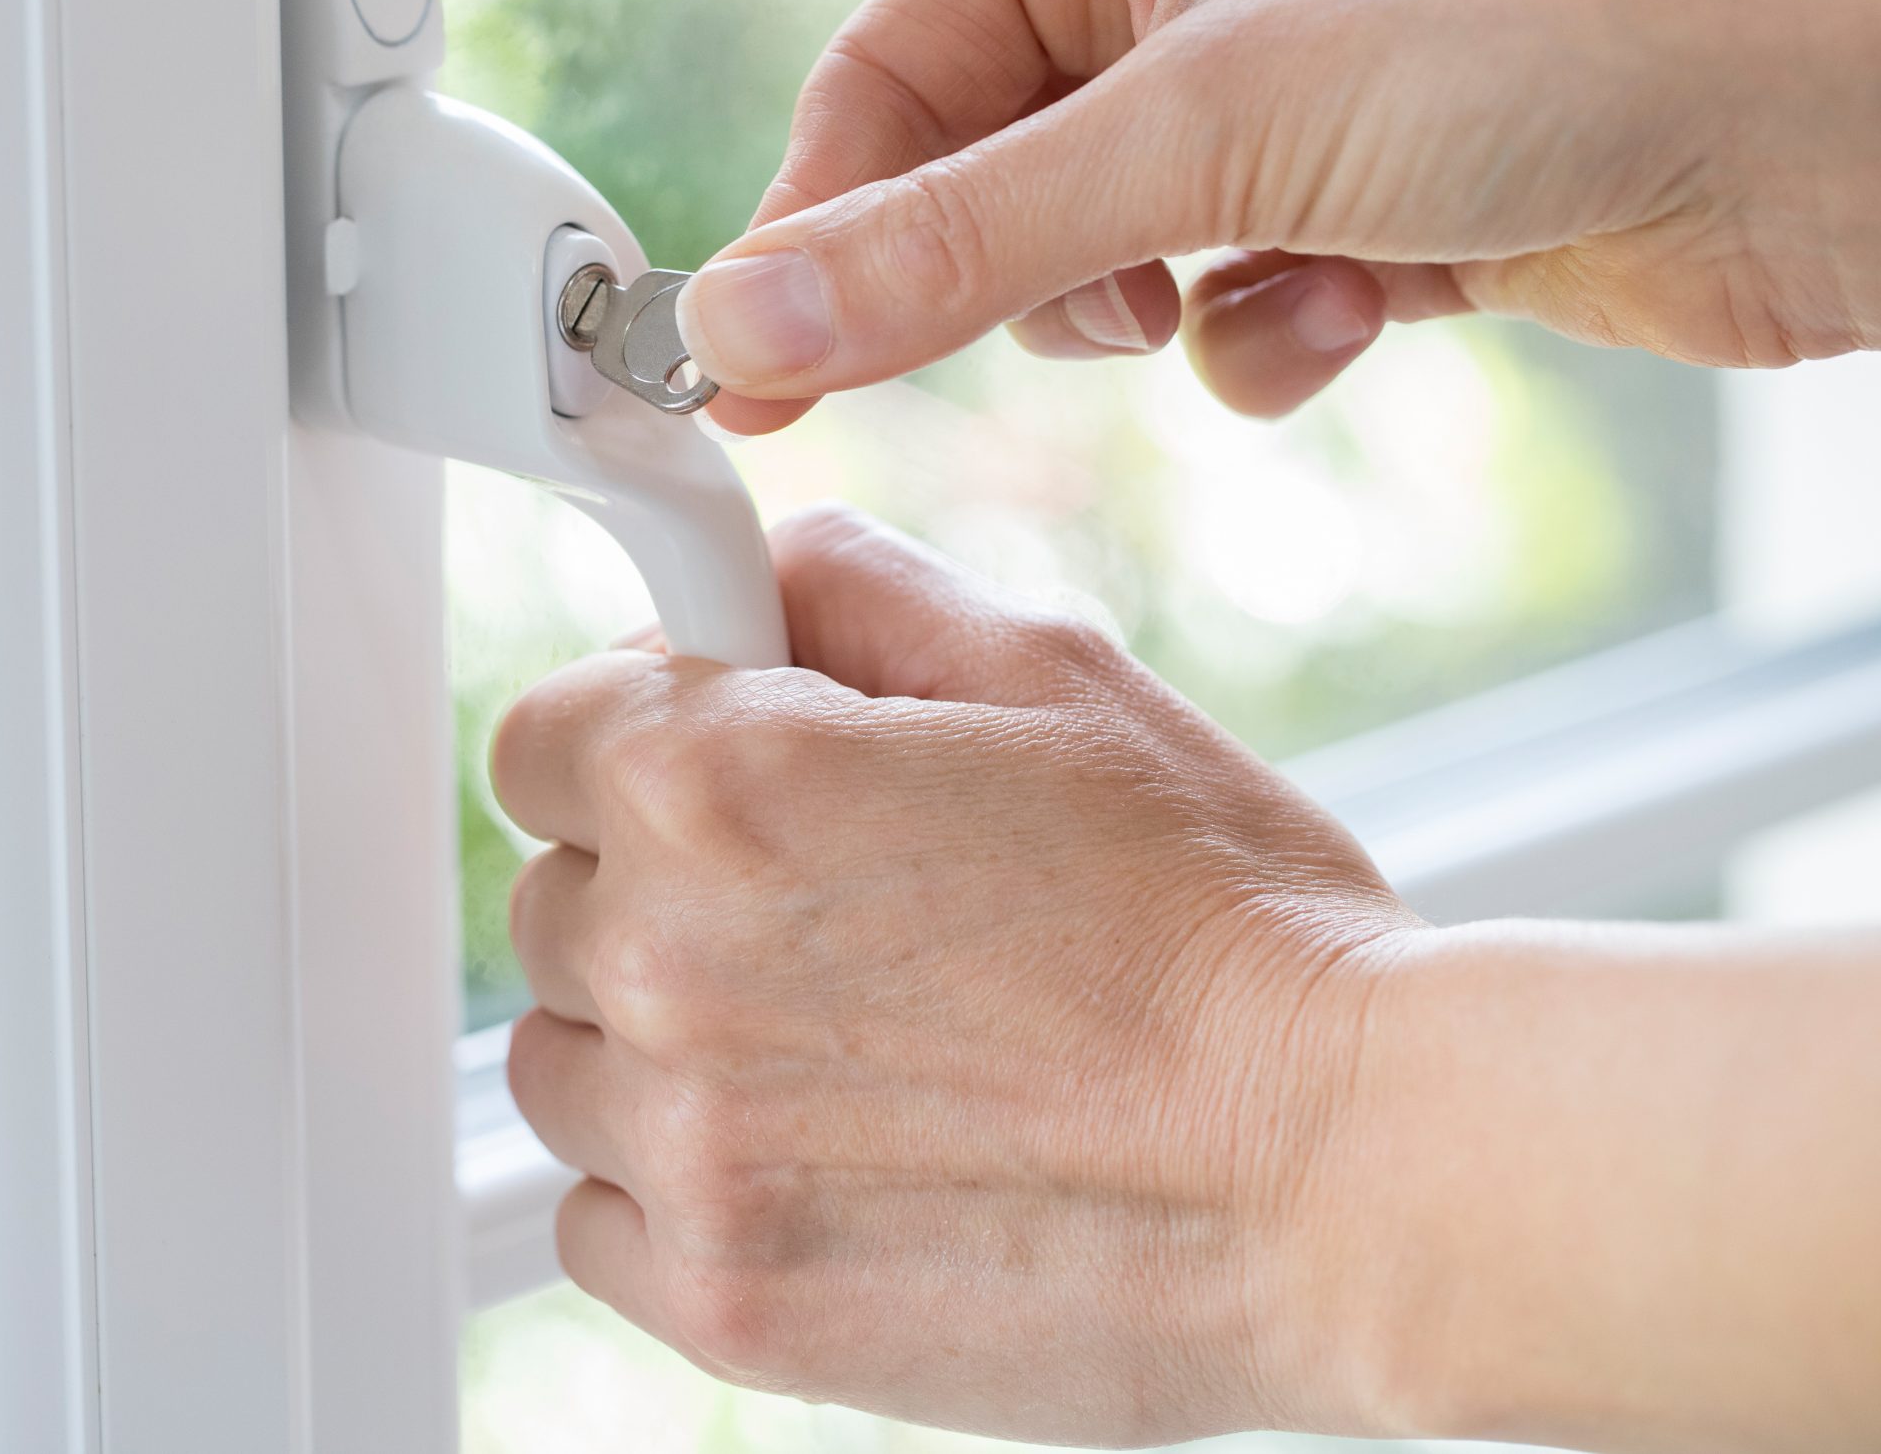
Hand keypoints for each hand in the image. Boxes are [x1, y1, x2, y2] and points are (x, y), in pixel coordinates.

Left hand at [491, 505, 1418, 1443]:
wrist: (1339, 1173)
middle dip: (654, 888)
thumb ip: (852, 591)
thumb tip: (744, 580)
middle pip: (547, 902)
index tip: (701, 775)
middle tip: (822, 915)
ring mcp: (687, 1145)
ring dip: (656, 1045)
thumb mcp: (1049, 674)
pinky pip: (596, 1220)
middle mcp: (668, 961)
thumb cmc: (1219, 922)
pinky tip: (815, 1157)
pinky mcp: (725, 1300)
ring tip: (838, 1046)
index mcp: (720, 781)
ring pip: (564, 1066)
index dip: (629, 741)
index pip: (541, 738)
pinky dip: (674, 1188)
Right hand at [675, 0, 1880, 431]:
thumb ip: (950, 245)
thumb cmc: (1522, 35)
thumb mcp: (1191, 138)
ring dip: (1163, 310)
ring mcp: (1266, 105)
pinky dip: (1271, 337)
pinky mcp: (1348, 213)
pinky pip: (1221, 317)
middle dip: (1020, 276)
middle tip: (1018, 343)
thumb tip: (747, 317)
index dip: (815, 226)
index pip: (887, 77)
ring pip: (1097, 270)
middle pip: (982, 183)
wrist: (1802, 127)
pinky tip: (1365, 309)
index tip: (739, 365)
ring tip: (1251, 279)